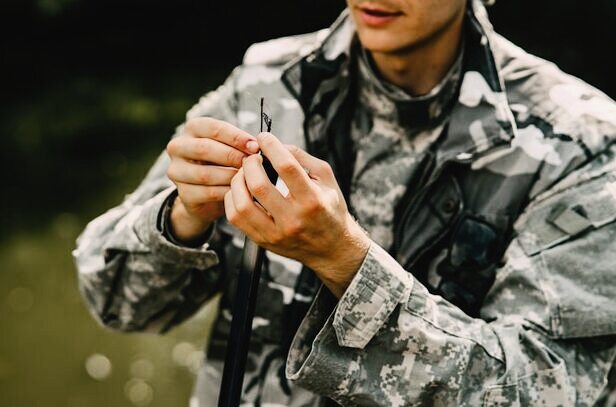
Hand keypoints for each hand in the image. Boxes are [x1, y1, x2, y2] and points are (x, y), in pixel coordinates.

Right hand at [166, 117, 258, 242]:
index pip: (213, 128)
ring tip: (248, 178)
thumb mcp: (231, 148)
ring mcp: (176, 171)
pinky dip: (226, 192)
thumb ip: (240, 144)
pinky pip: (207, 193)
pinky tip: (239, 192)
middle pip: (205, 148)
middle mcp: (178, 147)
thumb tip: (256, 147)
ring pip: (205, 174)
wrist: (209, 194)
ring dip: (230, 176)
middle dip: (232, 156)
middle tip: (251, 163)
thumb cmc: (224, 163)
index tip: (255, 146)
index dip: (236, 137)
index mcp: (193, 128)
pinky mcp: (182, 193)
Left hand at [224, 132, 370, 297]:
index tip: (264, 138)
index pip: (286, 167)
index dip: (271, 147)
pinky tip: (241, 191)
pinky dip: (233, 198)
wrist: (332, 249)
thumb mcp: (326, 179)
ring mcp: (276, 233)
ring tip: (244, 174)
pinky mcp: (263, 241)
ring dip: (238, 181)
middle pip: (259, 185)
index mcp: (312, 200)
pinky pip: (236, 218)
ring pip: (242, 204)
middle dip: (250, 164)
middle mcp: (293, 219)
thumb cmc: (329, 209)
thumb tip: (276, 145)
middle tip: (252, 158)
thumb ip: (302, 158)